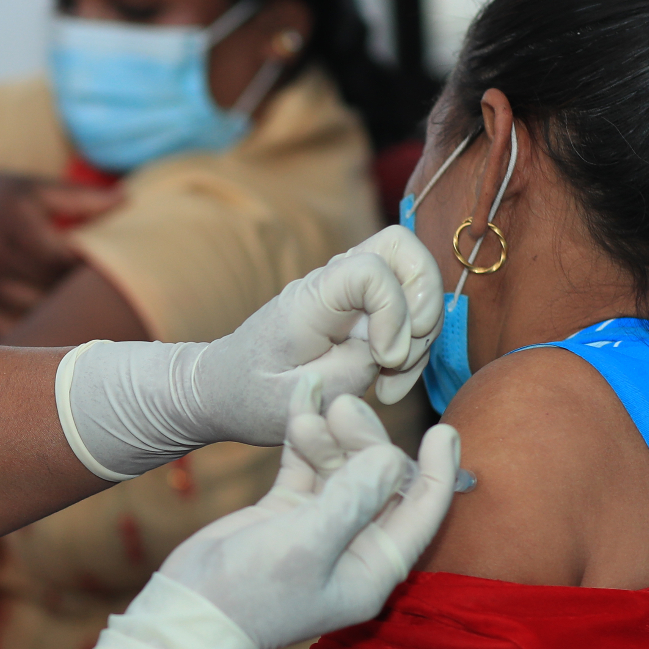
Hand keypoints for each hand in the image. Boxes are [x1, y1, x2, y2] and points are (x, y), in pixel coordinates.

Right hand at [0, 173, 121, 336]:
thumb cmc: (1, 197)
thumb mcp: (37, 188)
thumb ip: (81, 197)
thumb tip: (126, 200)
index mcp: (16, 223)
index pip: (62, 258)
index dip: (86, 266)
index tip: (105, 266)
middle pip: (50, 288)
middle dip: (77, 291)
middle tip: (100, 292)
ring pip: (33, 312)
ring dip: (58, 313)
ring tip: (79, 308)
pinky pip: (11, 327)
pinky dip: (34, 328)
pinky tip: (50, 322)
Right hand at [91, 377, 459, 648]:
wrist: (188, 611)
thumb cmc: (251, 592)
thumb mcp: (307, 545)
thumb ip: (352, 500)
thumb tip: (392, 456)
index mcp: (374, 568)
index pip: (421, 513)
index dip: (437, 471)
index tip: (444, 429)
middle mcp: (354, 545)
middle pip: (379, 480)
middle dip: (368, 441)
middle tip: (346, 408)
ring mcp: (318, 527)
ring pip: (342, 468)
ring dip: (333, 435)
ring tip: (320, 402)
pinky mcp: (286, 513)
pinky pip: (305, 466)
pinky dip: (303, 436)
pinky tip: (303, 400)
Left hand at [203, 225, 444, 437]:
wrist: (225, 391)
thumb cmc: (250, 397)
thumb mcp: (297, 398)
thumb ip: (351, 369)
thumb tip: (392, 348)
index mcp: (310, 300)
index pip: (372, 267)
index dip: (394, 309)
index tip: (382, 358)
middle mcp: (332, 284)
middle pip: (404, 250)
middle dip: (424, 305)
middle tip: (399, 359)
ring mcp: (348, 292)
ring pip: (414, 282)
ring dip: (419, 336)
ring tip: (390, 384)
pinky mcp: (360, 310)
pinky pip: (406, 311)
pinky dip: (410, 346)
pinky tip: (389, 383)